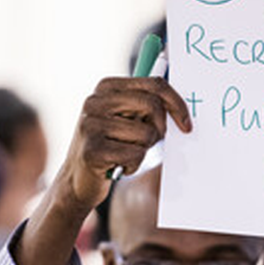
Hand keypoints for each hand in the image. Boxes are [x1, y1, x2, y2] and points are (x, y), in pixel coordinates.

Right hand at [59, 77, 190, 212]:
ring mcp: (91, 125)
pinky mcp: (92, 151)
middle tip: (153, 142)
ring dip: (144, 150)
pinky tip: (119, 166)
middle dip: (160, 128)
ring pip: (146, 134)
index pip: (154, 84)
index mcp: (106, 88)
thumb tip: (178, 103)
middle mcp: (95, 102)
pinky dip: (134, 165)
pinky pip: (135, 155)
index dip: (177, 104)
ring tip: (126, 154)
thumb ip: (146, 105)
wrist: (77, 180)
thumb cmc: (110, 146)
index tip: (186, 124)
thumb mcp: (126, 119)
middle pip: (152, 105)